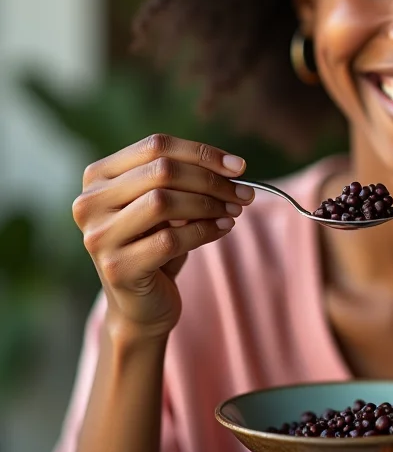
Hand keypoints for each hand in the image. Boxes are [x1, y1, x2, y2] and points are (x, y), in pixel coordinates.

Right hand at [73, 133, 253, 340]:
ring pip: (164, 202)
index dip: (202, 153)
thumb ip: (186, 179)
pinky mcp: (118, 267)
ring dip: (209, 204)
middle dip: (212, 180)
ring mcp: (99, 236)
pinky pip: (171, 239)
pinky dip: (205, 230)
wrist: (141, 305)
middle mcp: (90, 203)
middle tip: (244, 193)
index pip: (156, 146)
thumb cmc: (157, 243)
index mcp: (98, 176)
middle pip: (162, 171)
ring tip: (234, 211)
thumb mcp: (166, 203)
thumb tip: (234, 167)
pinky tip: (224, 228)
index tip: (239, 166)